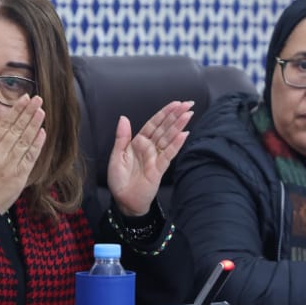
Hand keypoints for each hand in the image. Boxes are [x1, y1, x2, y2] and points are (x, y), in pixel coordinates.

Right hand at [0, 95, 45, 213]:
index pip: (5, 124)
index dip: (16, 111)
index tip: (24, 99)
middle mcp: (0, 153)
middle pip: (16, 129)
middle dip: (28, 113)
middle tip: (37, 99)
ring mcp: (11, 164)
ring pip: (24, 141)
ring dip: (34, 125)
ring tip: (41, 111)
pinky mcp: (20, 175)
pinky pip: (30, 157)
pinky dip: (37, 145)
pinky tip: (42, 133)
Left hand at [107, 100, 193, 215]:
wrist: (123, 200)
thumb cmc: (119, 180)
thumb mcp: (116, 156)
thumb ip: (121, 137)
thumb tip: (123, 117)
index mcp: (138, 143)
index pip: (153, 124)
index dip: (164, 113)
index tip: (175, 103)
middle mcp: (149, 148)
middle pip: (164, 128)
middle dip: (176, 115)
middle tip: (188, 103)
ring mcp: (155, 157)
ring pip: (168, 138)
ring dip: (179, 126)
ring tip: (189, 114)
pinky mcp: (159, 169)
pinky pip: (168, 154)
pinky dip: (176, 144)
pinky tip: (184, 134)